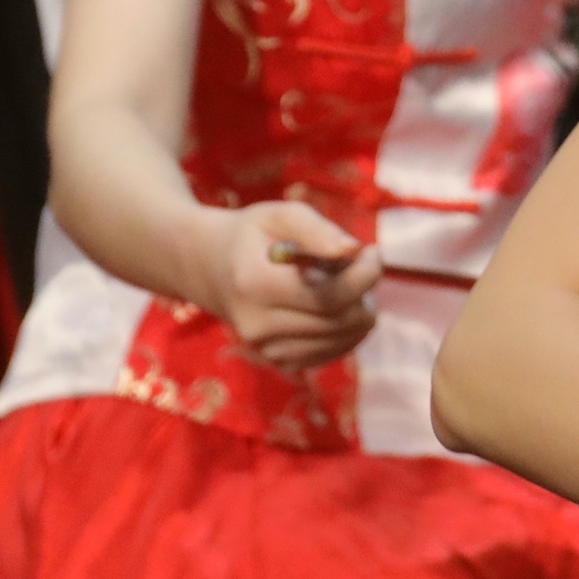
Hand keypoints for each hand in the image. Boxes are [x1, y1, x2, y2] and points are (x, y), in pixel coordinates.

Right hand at [200, 199, 384, 372]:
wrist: (208, 270)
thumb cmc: (252, 236)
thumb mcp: (280, 215)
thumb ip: (318, 229)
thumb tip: (354, 251)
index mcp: (256, 285)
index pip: (330, 296)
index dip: (365, 275)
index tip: (370, 251)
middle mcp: (258, 325)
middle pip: (341, 320)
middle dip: (365, 291)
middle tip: (359, 265)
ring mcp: (266, 350)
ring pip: (344, 339)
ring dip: (358, 310)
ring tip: (342, 283)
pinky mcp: (278, 362)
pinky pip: (333, 352)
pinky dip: (347, 329)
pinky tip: (336, 305)